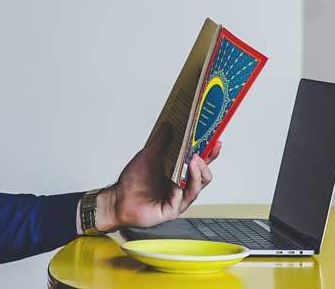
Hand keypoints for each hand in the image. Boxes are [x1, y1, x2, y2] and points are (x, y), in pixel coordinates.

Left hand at [93, 126, 220, 231]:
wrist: (118, 199)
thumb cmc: (133, 181)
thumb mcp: (147, 156)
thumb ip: (159, 142)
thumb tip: (168, 125)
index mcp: (179, 173)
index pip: (199, 162)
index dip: (210, 153)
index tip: (216, 141)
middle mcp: (182, 186)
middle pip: (204, 176)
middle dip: (205, 163)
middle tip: (200, 152)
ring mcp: (179, 199)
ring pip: (197, 187)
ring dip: (197, 174)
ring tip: (193, 161)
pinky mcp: (172, 209)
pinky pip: (182, 199)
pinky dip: (182, 188)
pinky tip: (178, 180)